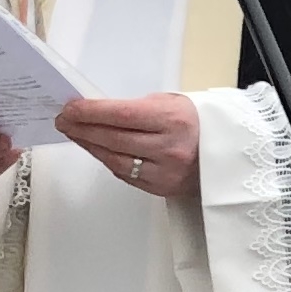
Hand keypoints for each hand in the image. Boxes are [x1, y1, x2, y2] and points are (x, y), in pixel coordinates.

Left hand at [56, 91, 200, 196]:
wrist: (227, 151)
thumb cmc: (195, 121)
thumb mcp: (171, 103)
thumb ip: (136, 108)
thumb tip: (96, 111)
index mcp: (173, 119)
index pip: (121, 115)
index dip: (91, 112)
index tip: (69, 108)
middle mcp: (169, 147)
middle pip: (114, 139)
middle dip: (83, 128)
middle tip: (63, 121)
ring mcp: (166, 172)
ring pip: (116, 160)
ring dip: (91, 146)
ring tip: (76, 134)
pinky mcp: (163, 188)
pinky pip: (126, 175)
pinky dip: (108, 161)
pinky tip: (98, 150)